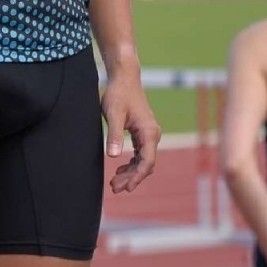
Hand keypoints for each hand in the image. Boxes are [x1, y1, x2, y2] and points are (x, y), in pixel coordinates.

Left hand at [102, 68, 160, 193]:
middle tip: (114, 188)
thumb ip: (114, 135)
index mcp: (149, 132)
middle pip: (145, 164)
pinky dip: (131, 164)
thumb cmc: (119, 94)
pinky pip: (140, 154)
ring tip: (115, 183)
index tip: (126, 188)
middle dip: (131, 178)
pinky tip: (120, 170)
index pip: (147, 161)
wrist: (124, 78)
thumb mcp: (113, 114)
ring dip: (130, 173)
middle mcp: (153, 134)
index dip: (137, 177)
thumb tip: (114, 157)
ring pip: (143, 160)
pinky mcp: (142, 133)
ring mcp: (149, 134)